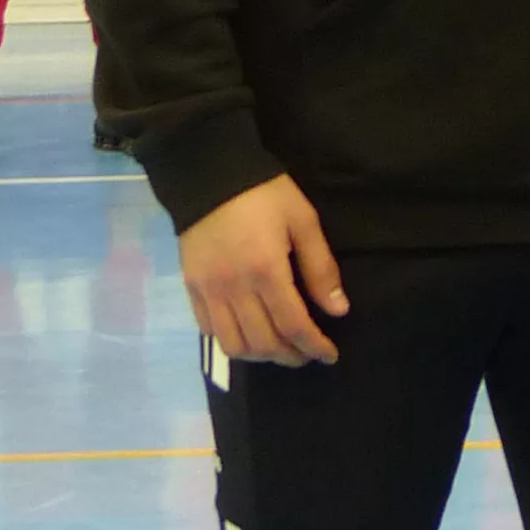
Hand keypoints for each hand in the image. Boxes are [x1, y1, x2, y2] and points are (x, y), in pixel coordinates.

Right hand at [182, 174, 347, 364]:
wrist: (207, 173)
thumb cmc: (264, 193)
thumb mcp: (303, 221)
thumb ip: (320, 268)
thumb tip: (338, 311)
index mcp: (266, 271)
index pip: (293, 325)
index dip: (314, 346)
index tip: (330, 355)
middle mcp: (234, 288)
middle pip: (263, 342)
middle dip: (290, 355)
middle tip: (308, 353)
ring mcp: (208, 290)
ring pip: (233, 344)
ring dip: (260, 355)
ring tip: (279, 348)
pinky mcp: (191, 286)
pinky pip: (208, 329)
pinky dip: (231, 340)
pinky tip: (248, 334)